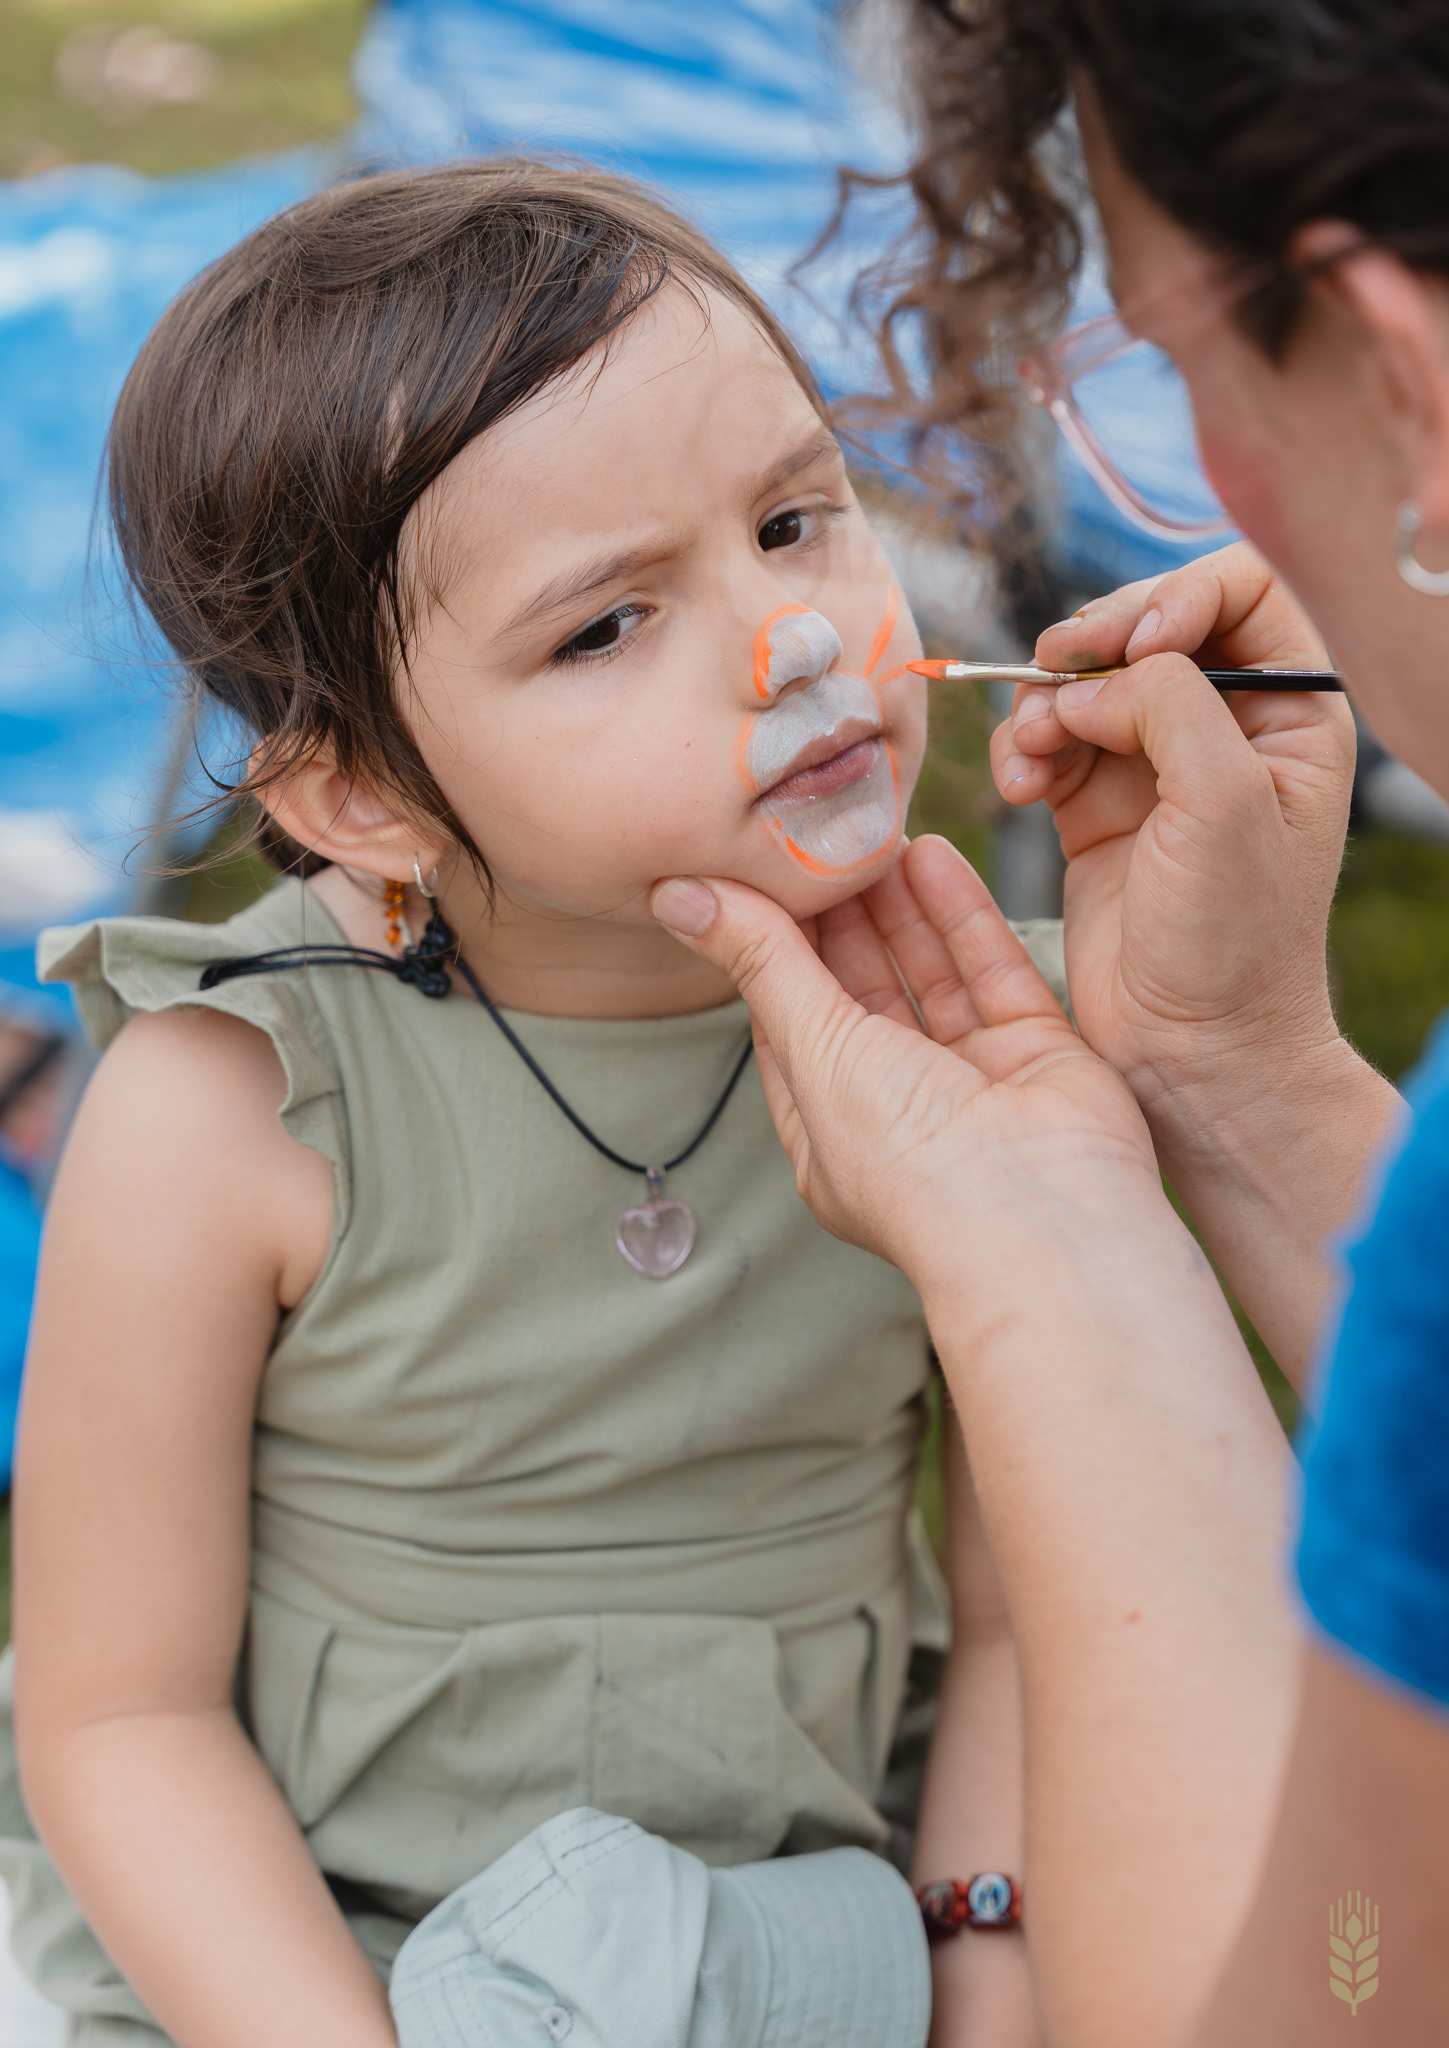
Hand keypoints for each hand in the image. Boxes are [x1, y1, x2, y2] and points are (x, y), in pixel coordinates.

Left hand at [651, 837, 1162, 1293]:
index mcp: (831, 1134)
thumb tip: (678, 894)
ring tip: (869, 831)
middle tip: (816, 836)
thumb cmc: (910, 1160)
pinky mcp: (1037, 1056)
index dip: (771, 951)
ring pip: (926, 976)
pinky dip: (959, 914)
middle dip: (838, 917)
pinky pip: (990, 972)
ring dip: (896, 907)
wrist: (1046, 1221)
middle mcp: (900, 1109)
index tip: (753, 875)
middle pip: (861, 994)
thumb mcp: (816, 1050)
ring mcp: (973, 1083)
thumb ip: (763, 963)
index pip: (788, 1026)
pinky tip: (928, 852)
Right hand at [990, 542, 1355, 1118]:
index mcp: (1293, 714)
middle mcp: (1227, 728)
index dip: (1179, 596)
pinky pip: (1047, 740)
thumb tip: (1091, 679)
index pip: (1242, 589)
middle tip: (1051, 676)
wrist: (1189, 1050)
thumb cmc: (1233, 940)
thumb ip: (1169, 704)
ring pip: (1086, 681)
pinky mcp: (1095, 807)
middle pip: (1149, 621)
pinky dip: (1022, 751)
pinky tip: (1020, 791)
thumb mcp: (1223, 802)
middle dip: (1093, 643)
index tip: (1135, 647)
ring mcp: (1156, 765)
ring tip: (1031, 758)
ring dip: (1044, 705)